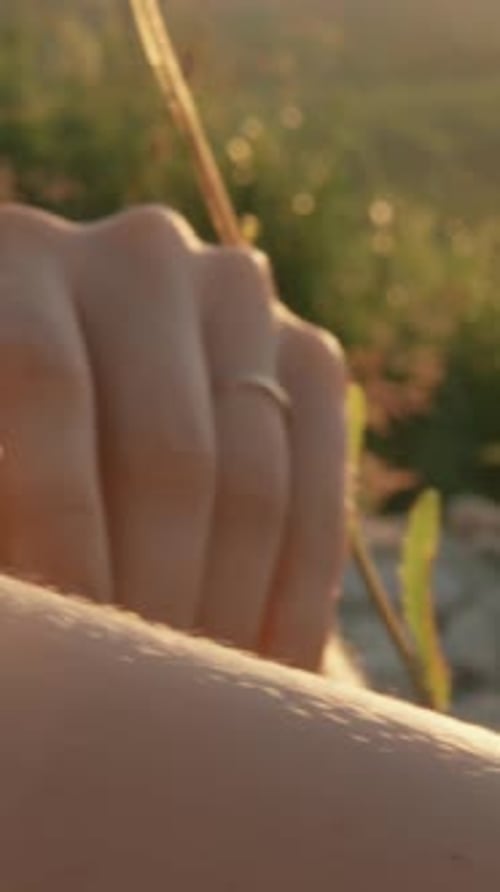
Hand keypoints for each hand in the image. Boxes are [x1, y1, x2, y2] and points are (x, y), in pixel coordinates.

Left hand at [0, 203, 345, 669]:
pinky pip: (323, 486)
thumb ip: (12, 512)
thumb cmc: (9, 444)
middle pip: (167, 450)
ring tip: (200, 700)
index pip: (44, 383)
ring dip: (228, 615)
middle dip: (154, 601)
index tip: (74, 660)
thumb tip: (41, 620)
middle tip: (144, 708)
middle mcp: (142, 253)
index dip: (57, 532)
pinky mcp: (312, 350)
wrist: (93, 397)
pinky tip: (270, 663)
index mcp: (20, 254)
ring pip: (255, 479)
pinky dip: (299, 593)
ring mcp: (242, 295)